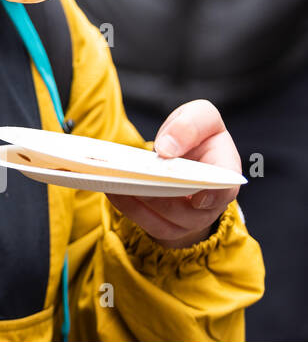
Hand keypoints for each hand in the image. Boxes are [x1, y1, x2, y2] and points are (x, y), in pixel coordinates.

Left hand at [107, 99, 240, 248]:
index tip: (196, 195)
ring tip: (118, 183)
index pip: (226, 189)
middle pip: (192, 212)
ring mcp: (191, 218)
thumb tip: (167, 149)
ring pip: (169, 222)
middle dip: (163, 198)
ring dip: (142, 205)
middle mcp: (211, 201)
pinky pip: (151, 225)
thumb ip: (189, 126)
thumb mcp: (198, 116)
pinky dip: (130, 209)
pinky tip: (114, 192)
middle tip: (138, 180)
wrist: (182, 151)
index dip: (214, 195)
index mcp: (225, 172)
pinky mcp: (169, 225)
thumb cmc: (193, 134)